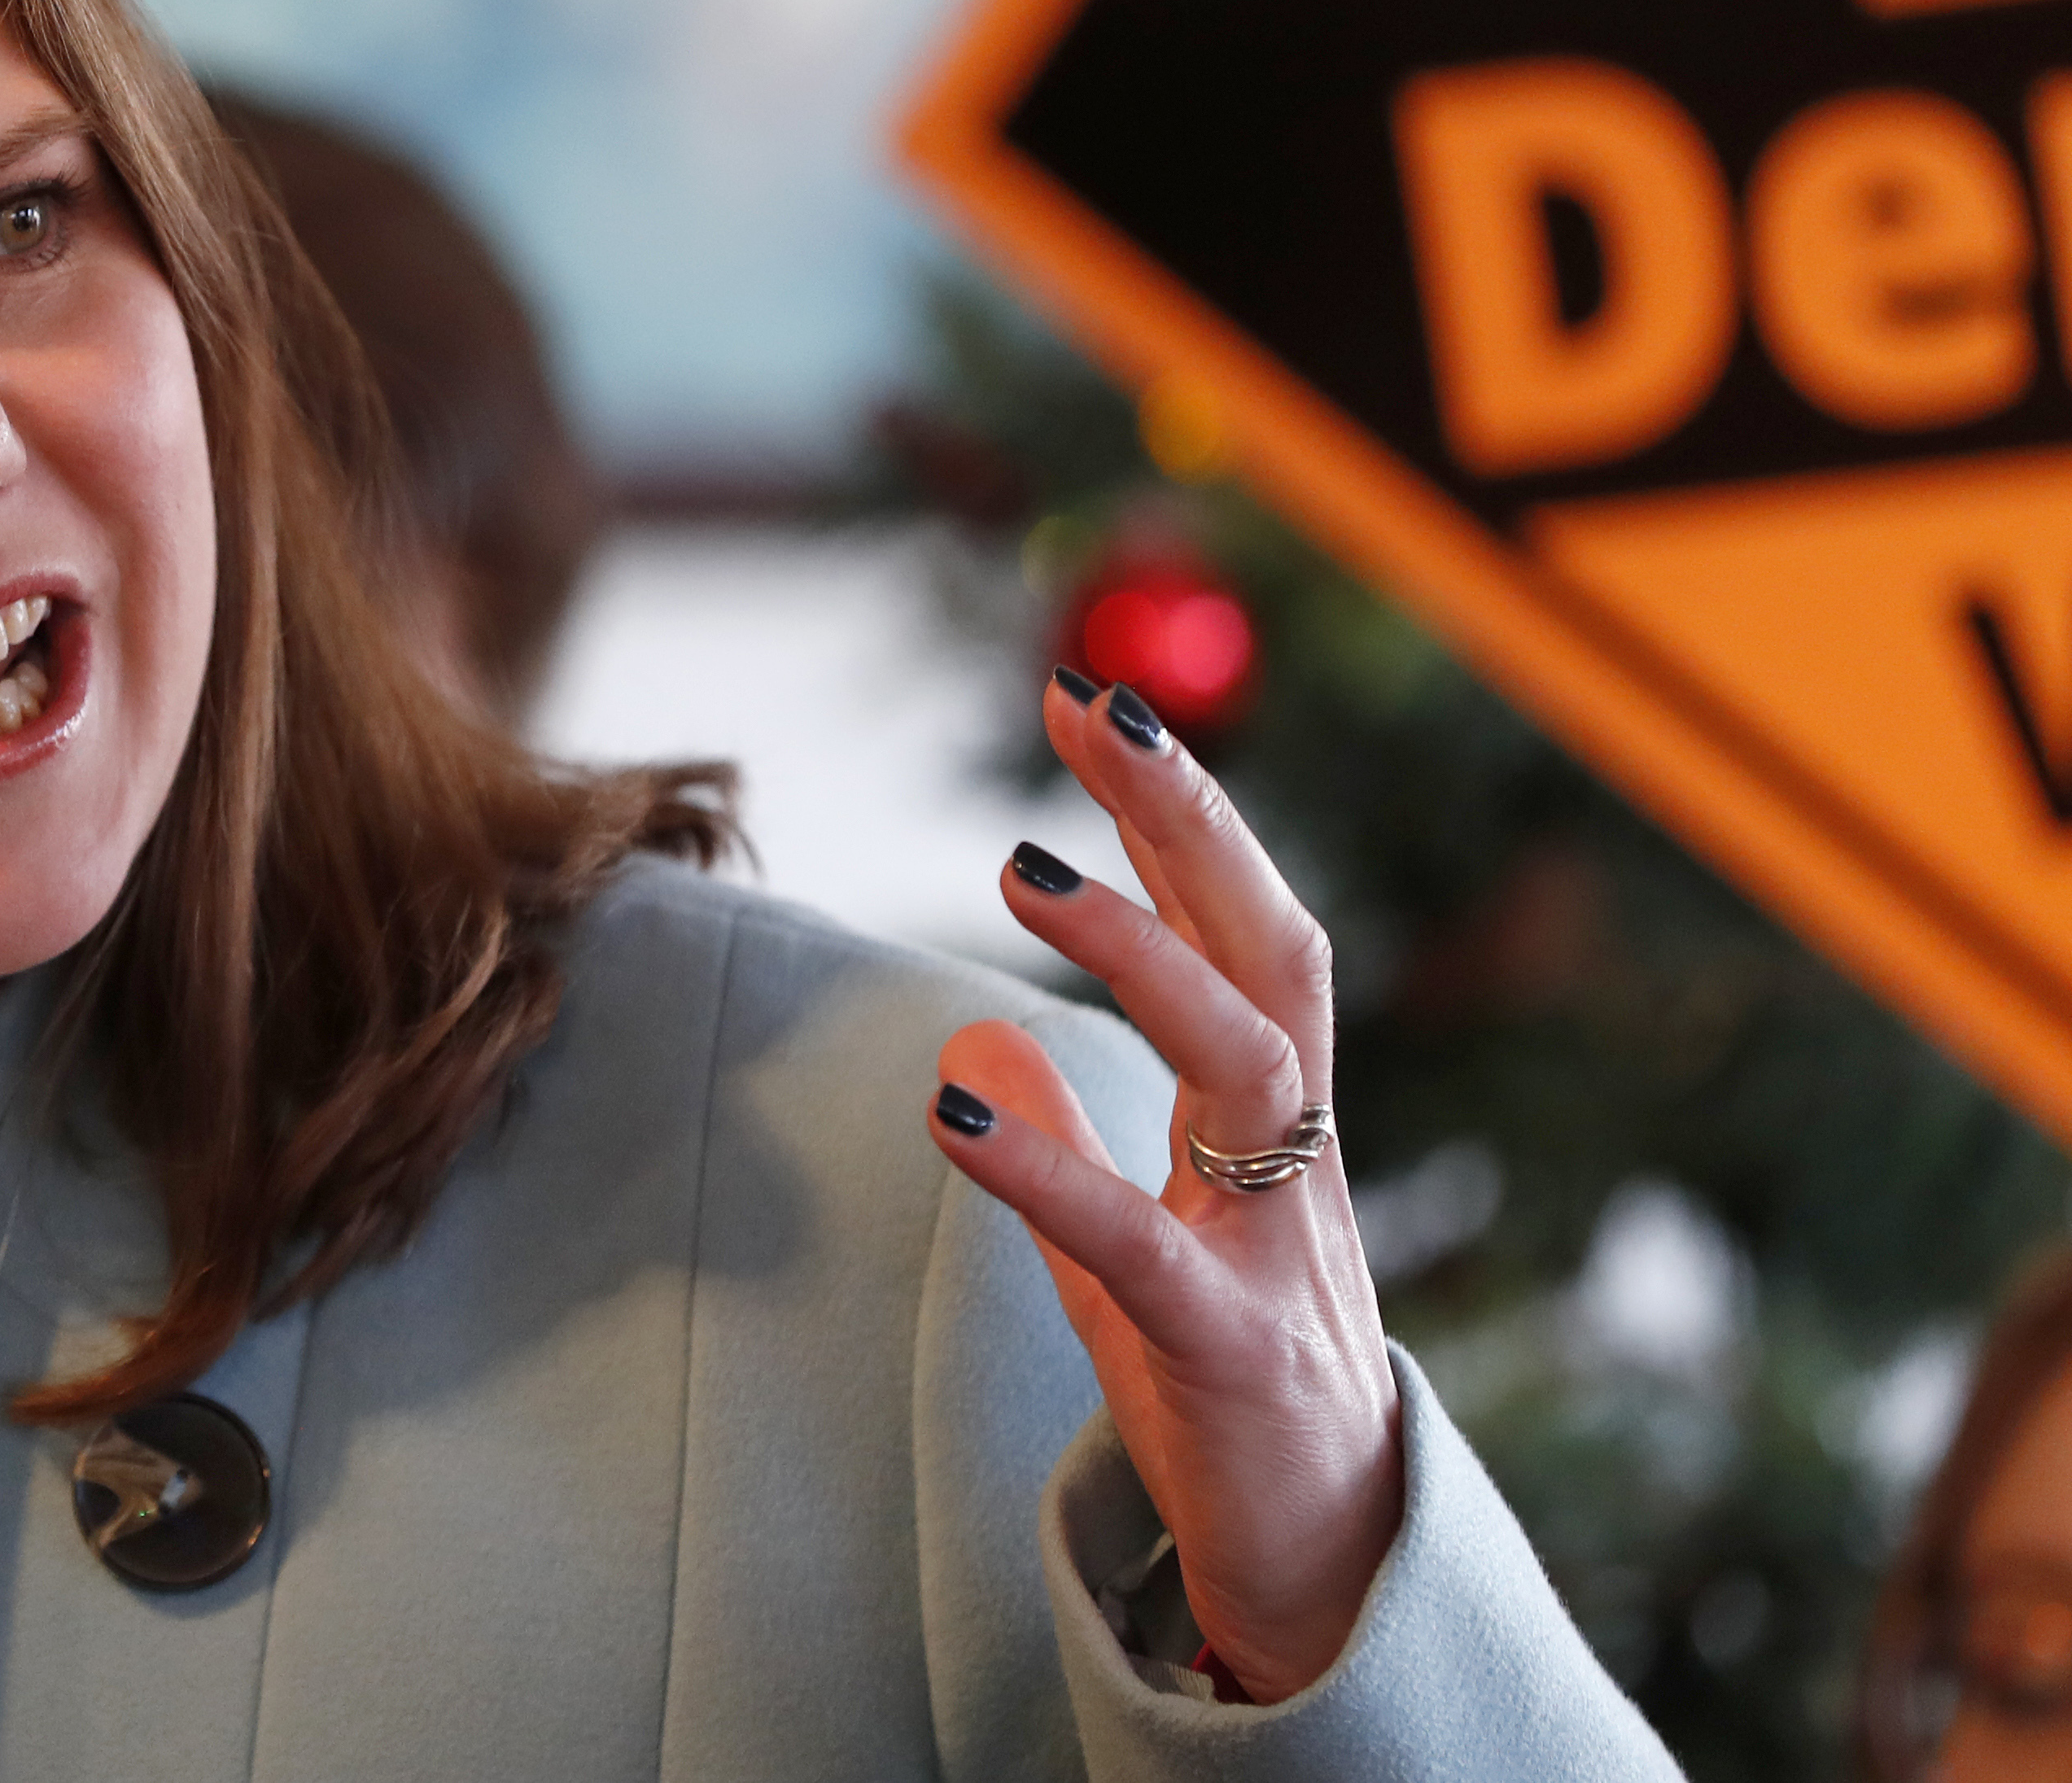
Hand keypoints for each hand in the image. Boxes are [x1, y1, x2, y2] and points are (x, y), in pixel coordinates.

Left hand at [925, 675, 1401, 1701]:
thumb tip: (984, 1040)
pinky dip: (1047, 1171)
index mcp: (1271, 1128)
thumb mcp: (1136, 1257)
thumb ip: (1076, 1145)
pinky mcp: (1233, 1355)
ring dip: (1137, 955)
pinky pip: (1145, 1246)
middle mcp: (1294, 1163)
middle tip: (1089, 703)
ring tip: (1018, 867)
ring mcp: (1276, 1253)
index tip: (1090, 701)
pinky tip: (950, 1107)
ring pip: (1248, 1064)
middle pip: (1270, 951)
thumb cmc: (1237, 1404)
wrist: (1333, 1581)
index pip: (1240, 929)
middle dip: (1188, 818)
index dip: (1175, 813)